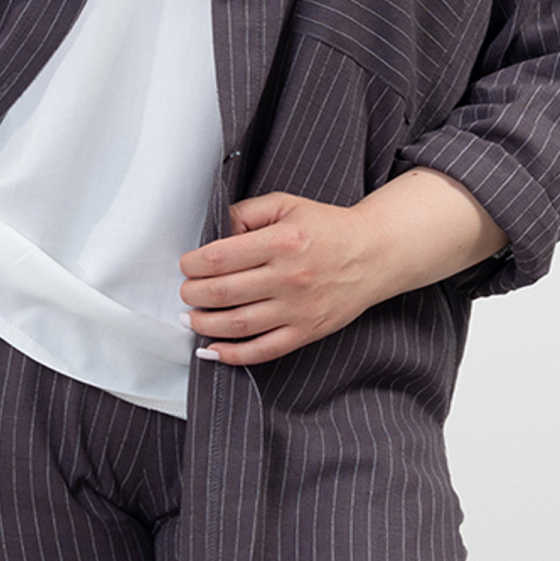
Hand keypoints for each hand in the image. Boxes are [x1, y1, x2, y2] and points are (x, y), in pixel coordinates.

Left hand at [178, 171, 507, 365]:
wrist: (374, 254)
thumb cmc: (327, 228)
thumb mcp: (287, 205)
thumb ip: (246, 213)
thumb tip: (214, 234)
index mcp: (283, 241)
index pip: (221, 257)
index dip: (193, 264)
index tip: (187, 265)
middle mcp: (289, 277)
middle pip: (222, 292)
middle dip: (192, 294)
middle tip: (185, 291)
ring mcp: (298, 309)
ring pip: (237, 324)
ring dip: (204, 324)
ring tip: (191, 318)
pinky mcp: (306, 331)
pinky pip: (262, 350)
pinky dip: (232, 355)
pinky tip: (212, 350)